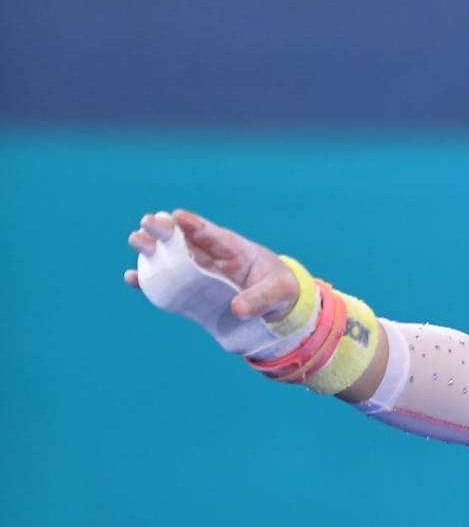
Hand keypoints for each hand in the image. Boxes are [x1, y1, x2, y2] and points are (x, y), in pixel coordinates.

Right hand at [125, 208, 298, 319]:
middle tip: (147, 224)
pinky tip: (131, 278)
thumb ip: (260, 298)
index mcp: (231, 247)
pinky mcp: (189, 293)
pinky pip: (164, 285)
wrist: (276, 309)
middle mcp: (209, 256)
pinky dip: (147, 281)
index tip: (176, 217)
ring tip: (136, 241)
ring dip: (150, 248)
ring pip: (167, 256)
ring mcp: (196, 273)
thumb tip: (238, 310)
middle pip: (181, 238)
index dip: (192, 223)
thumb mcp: (278, 292)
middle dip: (163, 228)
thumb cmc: (279, 289)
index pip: (209, 231)